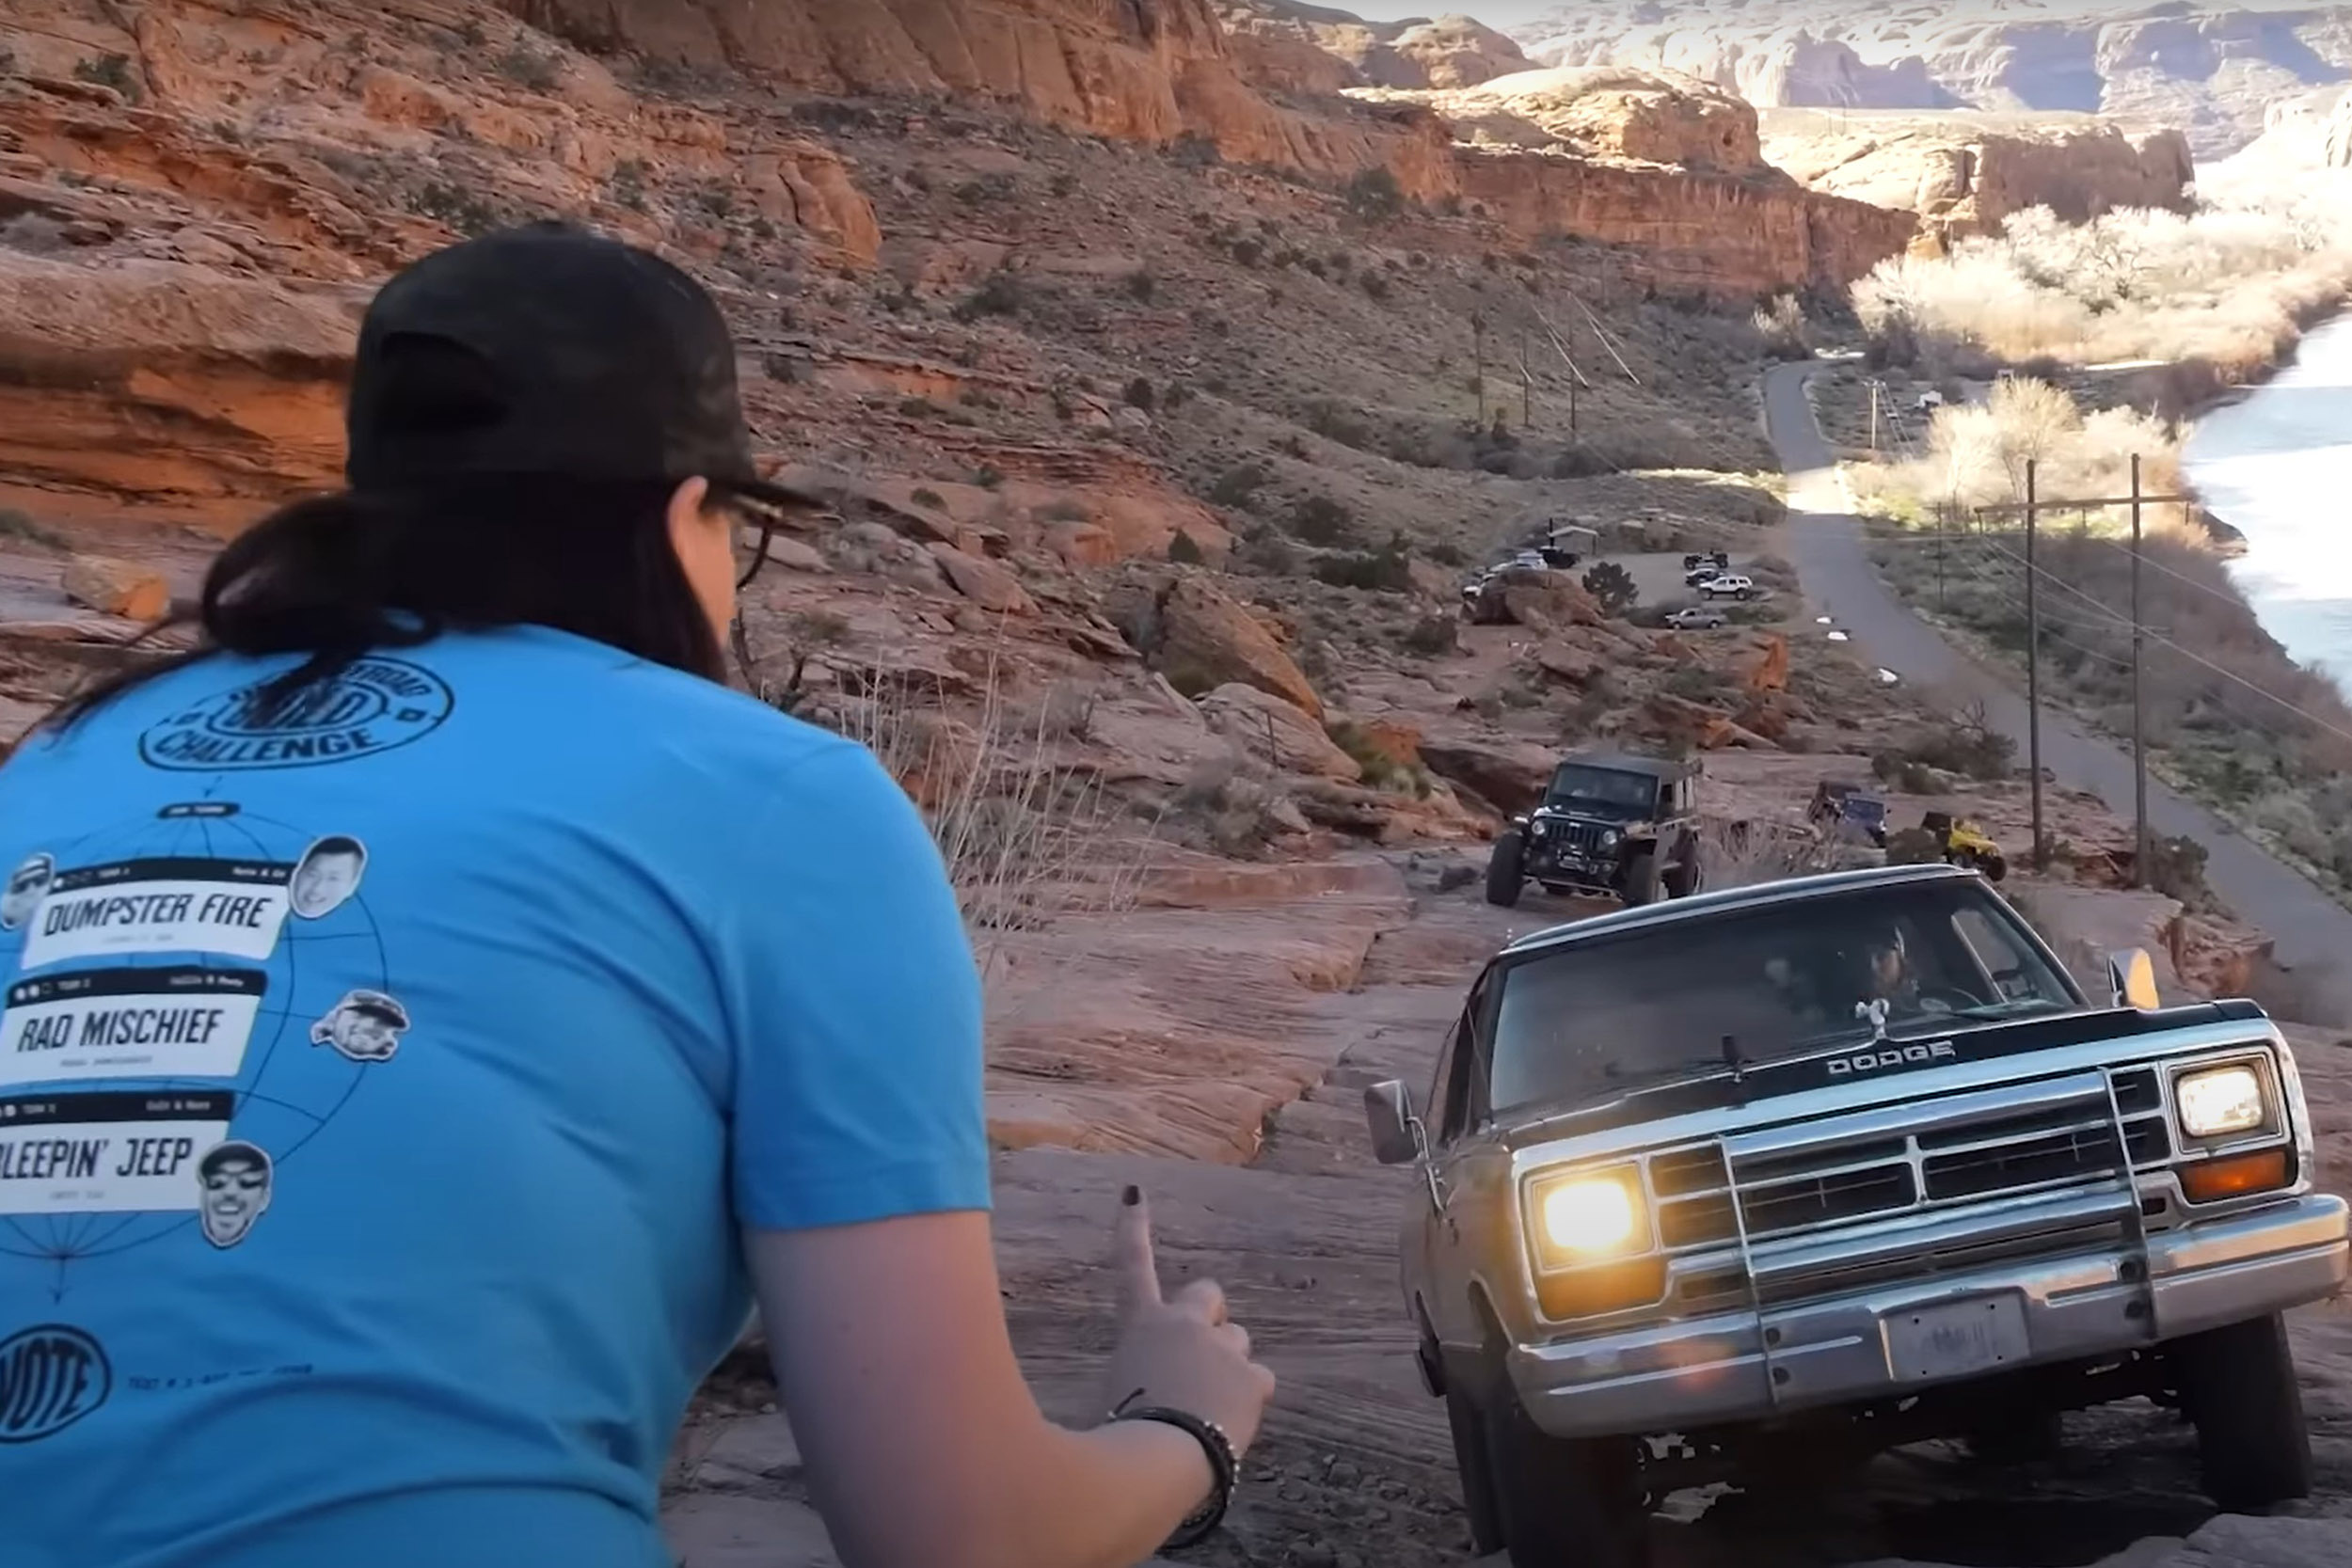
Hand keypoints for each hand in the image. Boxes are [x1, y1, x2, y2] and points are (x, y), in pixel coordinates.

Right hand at [1100, 1186, 1275, 1457]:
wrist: (1161, 1459)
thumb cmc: (1120, 1434)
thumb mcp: (1107, 1398)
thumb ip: (1127, 1382)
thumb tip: (1137, 1397)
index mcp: (1141, 1326)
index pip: (1131, 1266)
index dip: (1131, 1228)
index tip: (1133, 1192)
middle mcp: (1184, 1325)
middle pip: (1209, 1294)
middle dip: (1209, 1314)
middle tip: (1200, 1351)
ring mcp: (1223, 1349)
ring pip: (1238, 1341)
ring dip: (1228, 1362)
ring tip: (1209, 1404)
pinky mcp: (1252, 1377)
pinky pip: (1259, 1380)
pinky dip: (1249, 1398)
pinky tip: (1231, 1421)